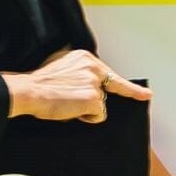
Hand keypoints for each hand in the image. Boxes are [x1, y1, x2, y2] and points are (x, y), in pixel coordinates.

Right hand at [4, 49, 151, 123]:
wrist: (29, 91)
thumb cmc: (40, 84)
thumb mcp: (60, 66)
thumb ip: (77, 71)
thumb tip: (84, 83)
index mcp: (85, 57)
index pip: (109, 73)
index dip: (128, 87)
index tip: (146, 94)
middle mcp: (93, 67)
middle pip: (107, 89)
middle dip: (113, 96)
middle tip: (144, 96)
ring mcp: (94, 83)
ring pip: (101, 104)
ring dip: (86, 109)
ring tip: (66, 104)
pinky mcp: (94, 98)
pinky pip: (99, 115)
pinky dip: (87, 117)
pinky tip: (71, 110)